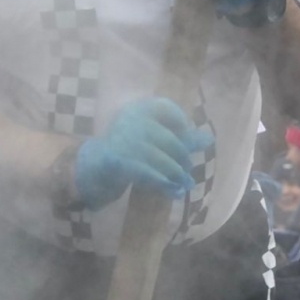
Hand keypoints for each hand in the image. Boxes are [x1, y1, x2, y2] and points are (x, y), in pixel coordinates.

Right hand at [73, 98, 213, 208]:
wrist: (91, 169)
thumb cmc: (127, 151)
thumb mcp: (152, 140)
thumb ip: (179, 138)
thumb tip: (209, 139)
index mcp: (138, 109)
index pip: (165, 107)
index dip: (180, 122)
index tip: (186, 138)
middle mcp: (130, 120)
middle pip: (169, 139)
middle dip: (182, 158)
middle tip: (187, 173)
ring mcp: (123, 139)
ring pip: (160, 158)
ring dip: (176, 175)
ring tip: (185, 185)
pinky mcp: (117, 160)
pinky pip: (147, 173)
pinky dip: (163, 184)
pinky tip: (173, 192)